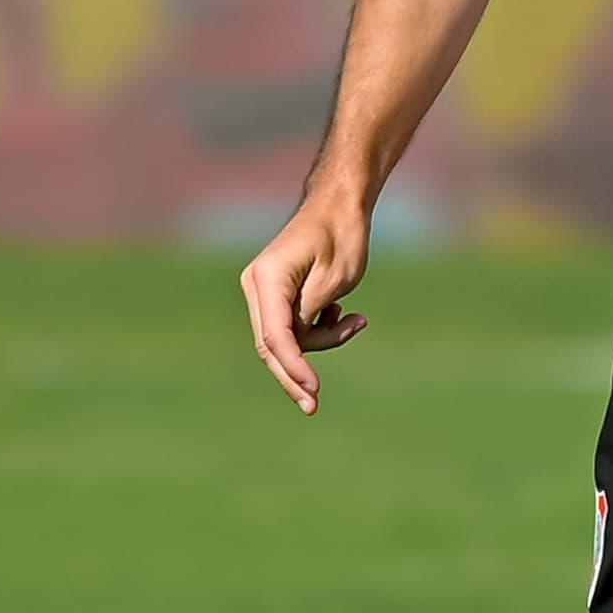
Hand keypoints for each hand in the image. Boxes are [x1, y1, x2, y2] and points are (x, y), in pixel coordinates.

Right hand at [237, 197, 373, 414]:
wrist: (339, 206)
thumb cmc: (341, 236)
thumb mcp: (334, 279)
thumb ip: (309, 315)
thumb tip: (294, 346)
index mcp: (267, 279)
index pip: (275, 336)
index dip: (293, 367)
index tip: (313, 389)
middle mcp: (256, 286)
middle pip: (271, 345)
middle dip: (294, 376)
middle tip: (313, 406)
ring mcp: (264, 291)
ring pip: (286, 339)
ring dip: (322, 340)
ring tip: (356, 320)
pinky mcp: (276, 295)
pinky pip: (293, 327)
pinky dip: (319, 329)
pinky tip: (345, 313)